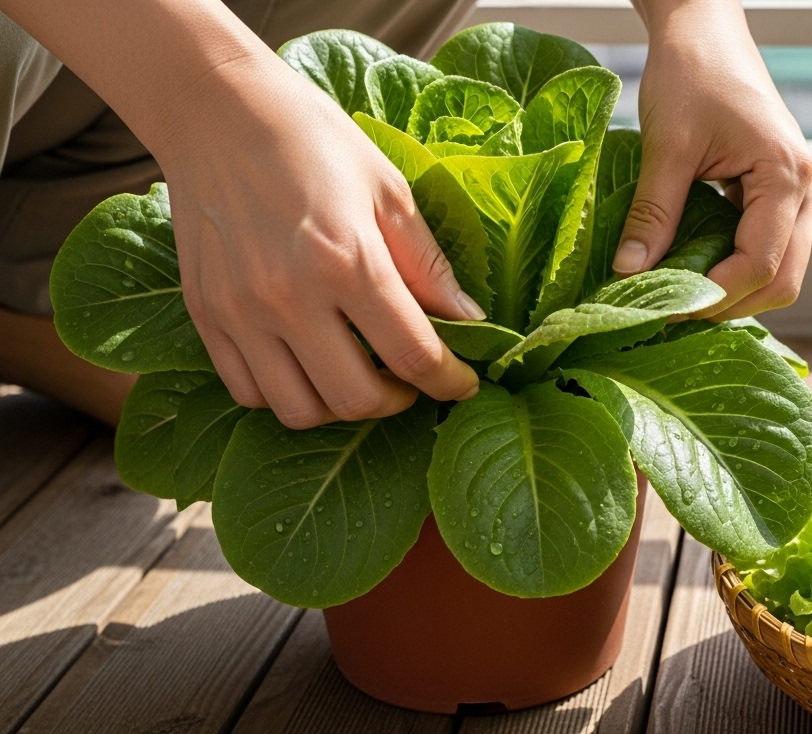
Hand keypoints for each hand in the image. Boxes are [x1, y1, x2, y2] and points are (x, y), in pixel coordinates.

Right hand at [160, 54, 482, 428]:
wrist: (216, 109)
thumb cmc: (312, 141)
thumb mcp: (389, 190)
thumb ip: (429, 265)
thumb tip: (471, 320)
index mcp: (347, 261)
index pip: (414, 356)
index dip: (450, 382)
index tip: (463, 383)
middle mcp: (288, 297)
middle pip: (355, 400)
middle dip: (397, 401)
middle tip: (411, 379)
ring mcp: (239, 312)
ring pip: (298, 411)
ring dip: (340, 406)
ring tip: (360, 376)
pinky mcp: (204, 315)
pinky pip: (247, 392)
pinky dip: (286, 396)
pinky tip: (309, 365)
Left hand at [615, 0, 811, 319]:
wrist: (706, 30)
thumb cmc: (691, 73)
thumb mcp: (665, 145)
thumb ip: (653, 213)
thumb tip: (629, 273)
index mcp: (786, 176)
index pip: (760, 264)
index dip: (714, 297)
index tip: (664, 308)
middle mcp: (805, 189)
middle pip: (783, 280)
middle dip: (731, 304)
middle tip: (673, 313)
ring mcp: (799, 192)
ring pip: (782, 270)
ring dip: (736, 291)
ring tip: (682, 297)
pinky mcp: (781, 192)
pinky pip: (771, 248)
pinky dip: (737, 268)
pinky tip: (696, 270)